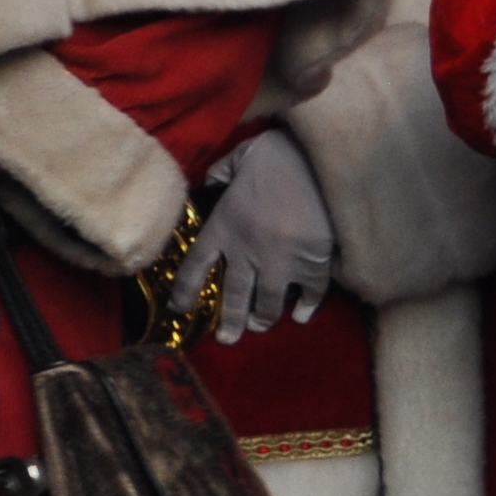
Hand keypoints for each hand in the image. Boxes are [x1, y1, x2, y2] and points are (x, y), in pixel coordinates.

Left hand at [170, 127, 337, 339]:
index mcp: (222, 227)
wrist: (317, 162)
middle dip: (229, 321)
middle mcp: (246, 251)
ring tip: (258, 328)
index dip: (184, 291)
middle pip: (233, 295)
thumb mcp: (238, 158)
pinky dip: (306, 306)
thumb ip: (221, 173)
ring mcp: (280, 261)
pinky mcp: (313, 262)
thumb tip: (213, 181)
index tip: (178, 309)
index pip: (195, 267)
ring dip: (263, 318)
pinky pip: (308, 292)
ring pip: (268, 301)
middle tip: (226, 339)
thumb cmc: (276, 156)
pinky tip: (301, 315)